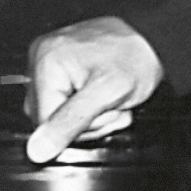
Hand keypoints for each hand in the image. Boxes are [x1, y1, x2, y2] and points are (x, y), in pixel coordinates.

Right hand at [23, 17, 164, 163]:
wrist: (152, 41)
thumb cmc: (136, 57)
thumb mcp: (106, 94)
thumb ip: (69, 123)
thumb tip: (37, 149)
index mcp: (46, 61)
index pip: (43, 121)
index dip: (76, 129)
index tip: (103, 114)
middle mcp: (41, 59)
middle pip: (50, 119)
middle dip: (87, 122)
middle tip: (111, 107)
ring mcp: (50, 62)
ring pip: (60, 115)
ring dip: (91, 118)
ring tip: (111, 101)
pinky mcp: (60, 68)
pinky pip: (65, 103)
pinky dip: (89, 108)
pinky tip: (105, 98)